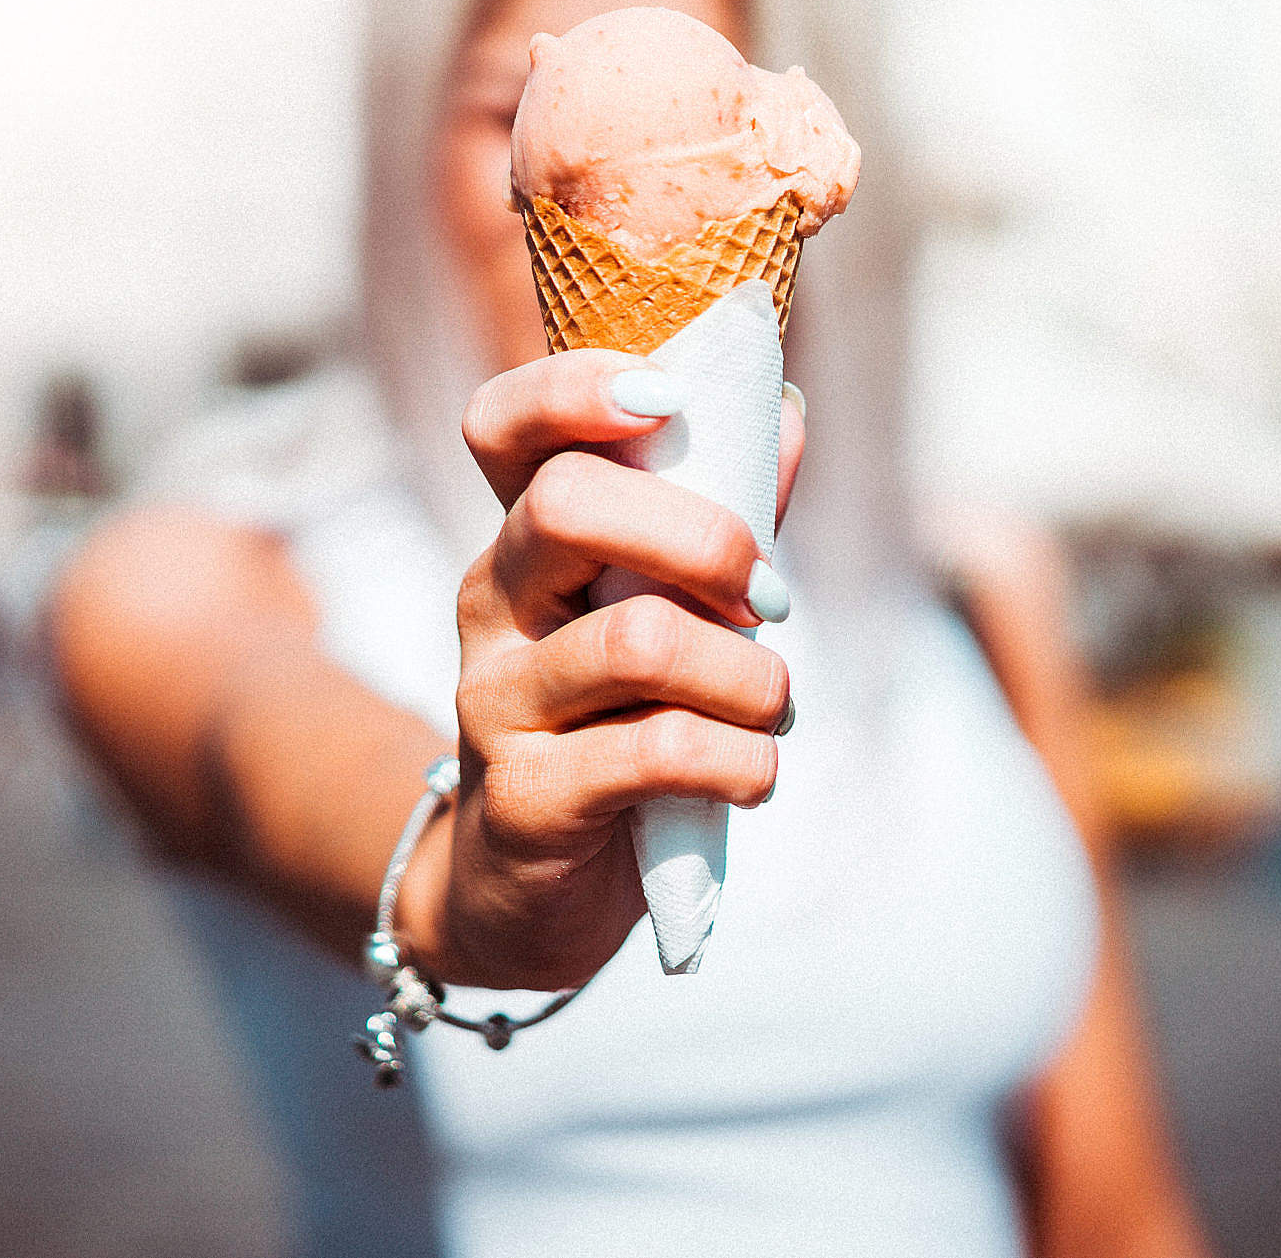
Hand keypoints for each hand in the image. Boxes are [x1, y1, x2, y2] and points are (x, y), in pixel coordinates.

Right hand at [401, 349, 804, 989]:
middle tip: (766, 601)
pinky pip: (659, 752)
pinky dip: (741, 760)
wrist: (527, 892)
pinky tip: (753, 774)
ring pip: (638, 639)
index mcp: (524, 541)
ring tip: (773, 709)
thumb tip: (788, 411)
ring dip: (749, 675)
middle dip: (703, 540)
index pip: (502, 427)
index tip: (666, 398)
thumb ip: (720, 517)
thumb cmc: (616, 728)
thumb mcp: (663, 615)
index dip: (572, 388)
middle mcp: (492, 604)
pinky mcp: (526, 798)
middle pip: (566, 505)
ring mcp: (496, 701)